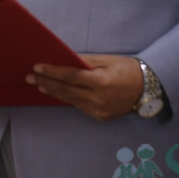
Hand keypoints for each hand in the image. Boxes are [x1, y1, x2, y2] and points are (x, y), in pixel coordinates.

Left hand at [26, 54, 143, 121]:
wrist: (148, 88)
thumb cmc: (126, 69)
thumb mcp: (106, 60)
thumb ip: (84, 62)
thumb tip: (63, 60)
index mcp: (101, 82)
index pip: (70, 76)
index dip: (52, 72)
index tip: (37, 67)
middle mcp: (99, 99)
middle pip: (66, 90)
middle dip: (47, 82)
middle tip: (30, 77)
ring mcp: (99, 111)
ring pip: (71, 100)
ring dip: (54, 92)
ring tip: (40, 84)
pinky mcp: (101, 117)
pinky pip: (80, 106)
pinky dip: (69, 98)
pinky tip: (58, 92)